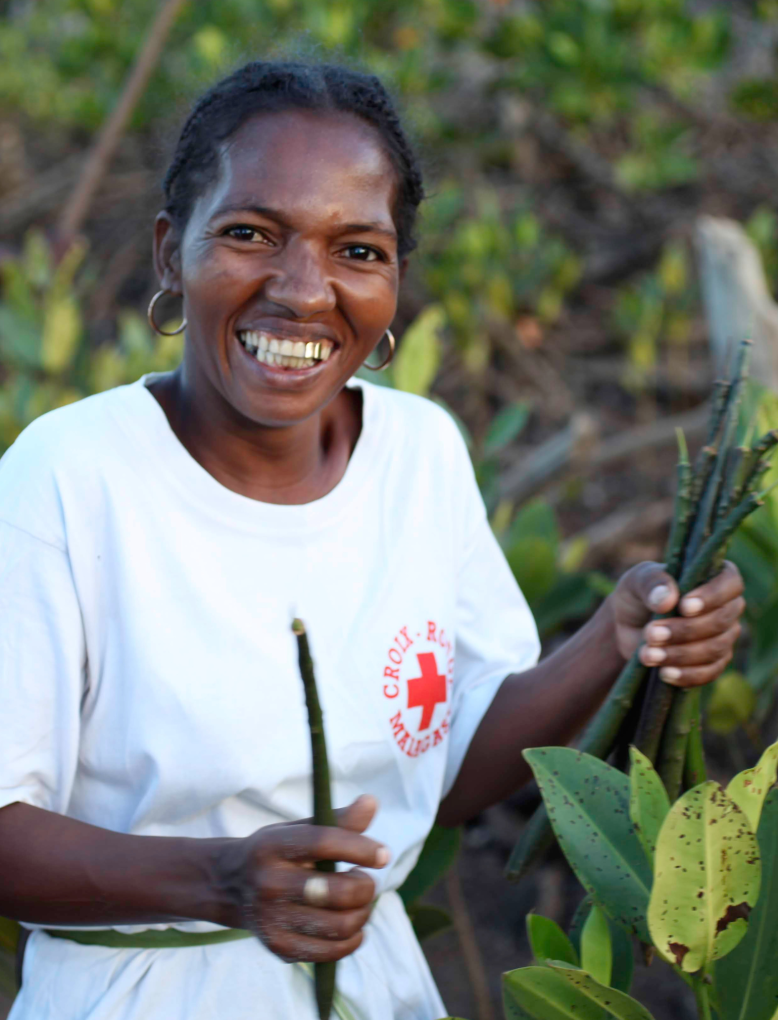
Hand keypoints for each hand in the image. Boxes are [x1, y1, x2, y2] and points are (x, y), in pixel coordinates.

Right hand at [230, 795, 387, 962]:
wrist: (230, 886)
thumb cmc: (276, 852)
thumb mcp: (298, 829)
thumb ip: (337, 820)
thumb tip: (371, 802)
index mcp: (272, 846)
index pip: (324, 843)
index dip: (361, 848)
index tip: (383, 855)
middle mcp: (268, 884)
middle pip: (337, 892)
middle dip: (365, 886)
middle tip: (365, 879)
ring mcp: (271, 920)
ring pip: (340, 925)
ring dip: (363, 913)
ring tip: (360, 901)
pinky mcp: (279, 947)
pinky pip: (332, 951)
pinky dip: (354, 938)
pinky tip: (353, 923)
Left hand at [610, 560, 744, 686]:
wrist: (628, 625)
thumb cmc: (639, 594)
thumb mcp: (637, 581)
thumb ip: (651, 583)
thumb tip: (667, 599)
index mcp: (715, 577)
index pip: (730, 583)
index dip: (711, 596)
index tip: (683, 606)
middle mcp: (727, 607)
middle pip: (720, 622)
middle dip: (684, 630)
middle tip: (651, 633)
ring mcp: (724, 637)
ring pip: (714, 649)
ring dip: (680, 654)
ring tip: (648, 654)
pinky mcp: (713, 663)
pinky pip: (709, 673)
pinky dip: (686, 675)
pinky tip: (664, 673)